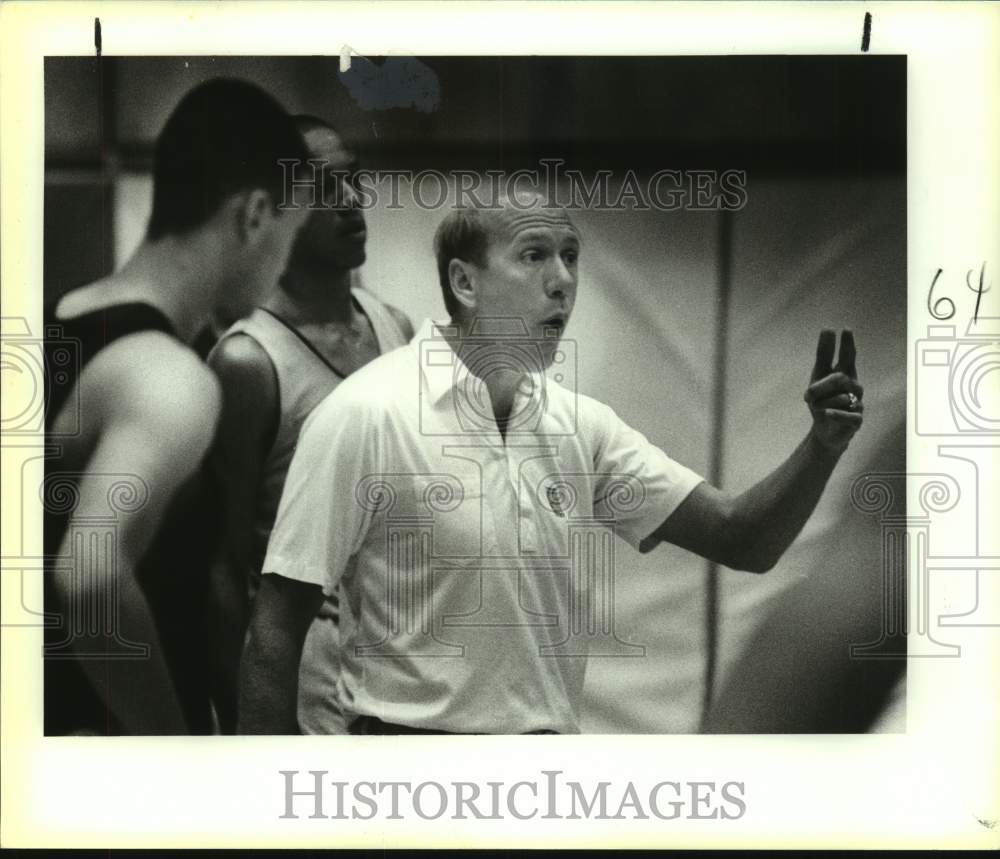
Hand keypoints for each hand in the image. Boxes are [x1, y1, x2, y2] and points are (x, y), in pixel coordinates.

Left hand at [804, 329, 863, 456]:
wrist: (825, 431)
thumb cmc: (823, 401)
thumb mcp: (818, 377)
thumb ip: (824, 355)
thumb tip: (827, 329)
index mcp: (845, 373)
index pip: (848, 356)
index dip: (847, 344)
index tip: (845, 329)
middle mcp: (855, 387)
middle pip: (839, 379)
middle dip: (820, 386)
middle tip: (807, 395)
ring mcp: (858, 403)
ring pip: (839, 398)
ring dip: (822, 404)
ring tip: (817, 409)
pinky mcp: (856, 421)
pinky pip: (847, 415)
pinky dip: (835, 414)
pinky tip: (827, 413)